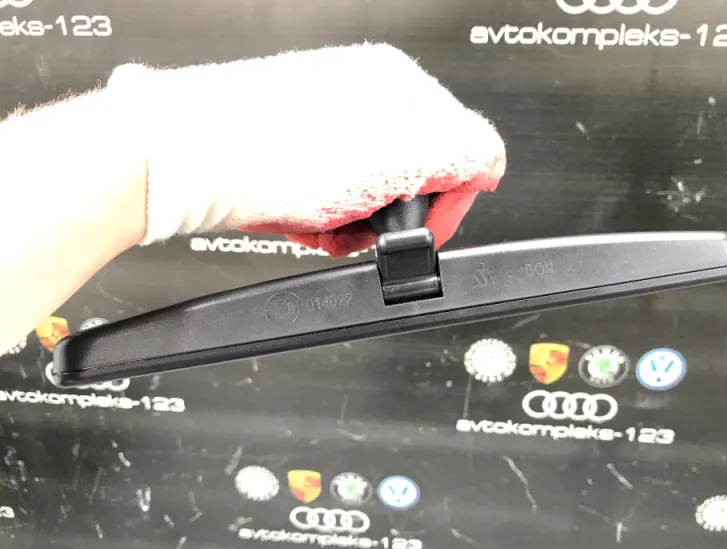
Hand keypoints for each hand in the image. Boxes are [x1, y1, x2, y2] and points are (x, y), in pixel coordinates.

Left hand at [106, 42, 505, 256]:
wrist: (180, 160)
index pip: (466, 151)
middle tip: (361, 227)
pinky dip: (325, 215)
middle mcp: (366, 95)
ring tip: (323, 223)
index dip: (448, 204)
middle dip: (392, 215)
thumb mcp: (391, 161)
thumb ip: (462, 157)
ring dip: (355, 220)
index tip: (422, 230)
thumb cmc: (269, 154)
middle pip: (414, 176)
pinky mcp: (297, 145)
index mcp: (402, 86)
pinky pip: (333, 191)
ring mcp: (329, 119)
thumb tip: (492, 164)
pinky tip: (302, 217)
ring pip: (372, 190)